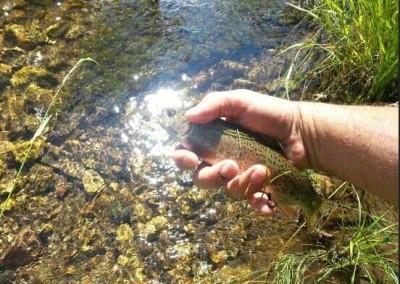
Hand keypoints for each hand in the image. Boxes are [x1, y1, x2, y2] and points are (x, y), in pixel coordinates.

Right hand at [172, 89, 307, 215]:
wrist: (301, 129)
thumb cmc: (268, 113)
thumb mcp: (241, 101)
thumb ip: (214, 104)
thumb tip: (187, 116)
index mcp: (212, 141)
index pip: (187, 154)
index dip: (183, 159)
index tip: (192, 159)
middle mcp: (222, 161)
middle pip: (203, 179)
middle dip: (213, 176)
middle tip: (231, 166)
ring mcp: (241, 176)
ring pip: (229, 190)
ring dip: (243, 183)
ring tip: (262, 169)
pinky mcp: (260, 188)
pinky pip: (253, 202)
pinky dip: (259, 205)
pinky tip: (267, 204)